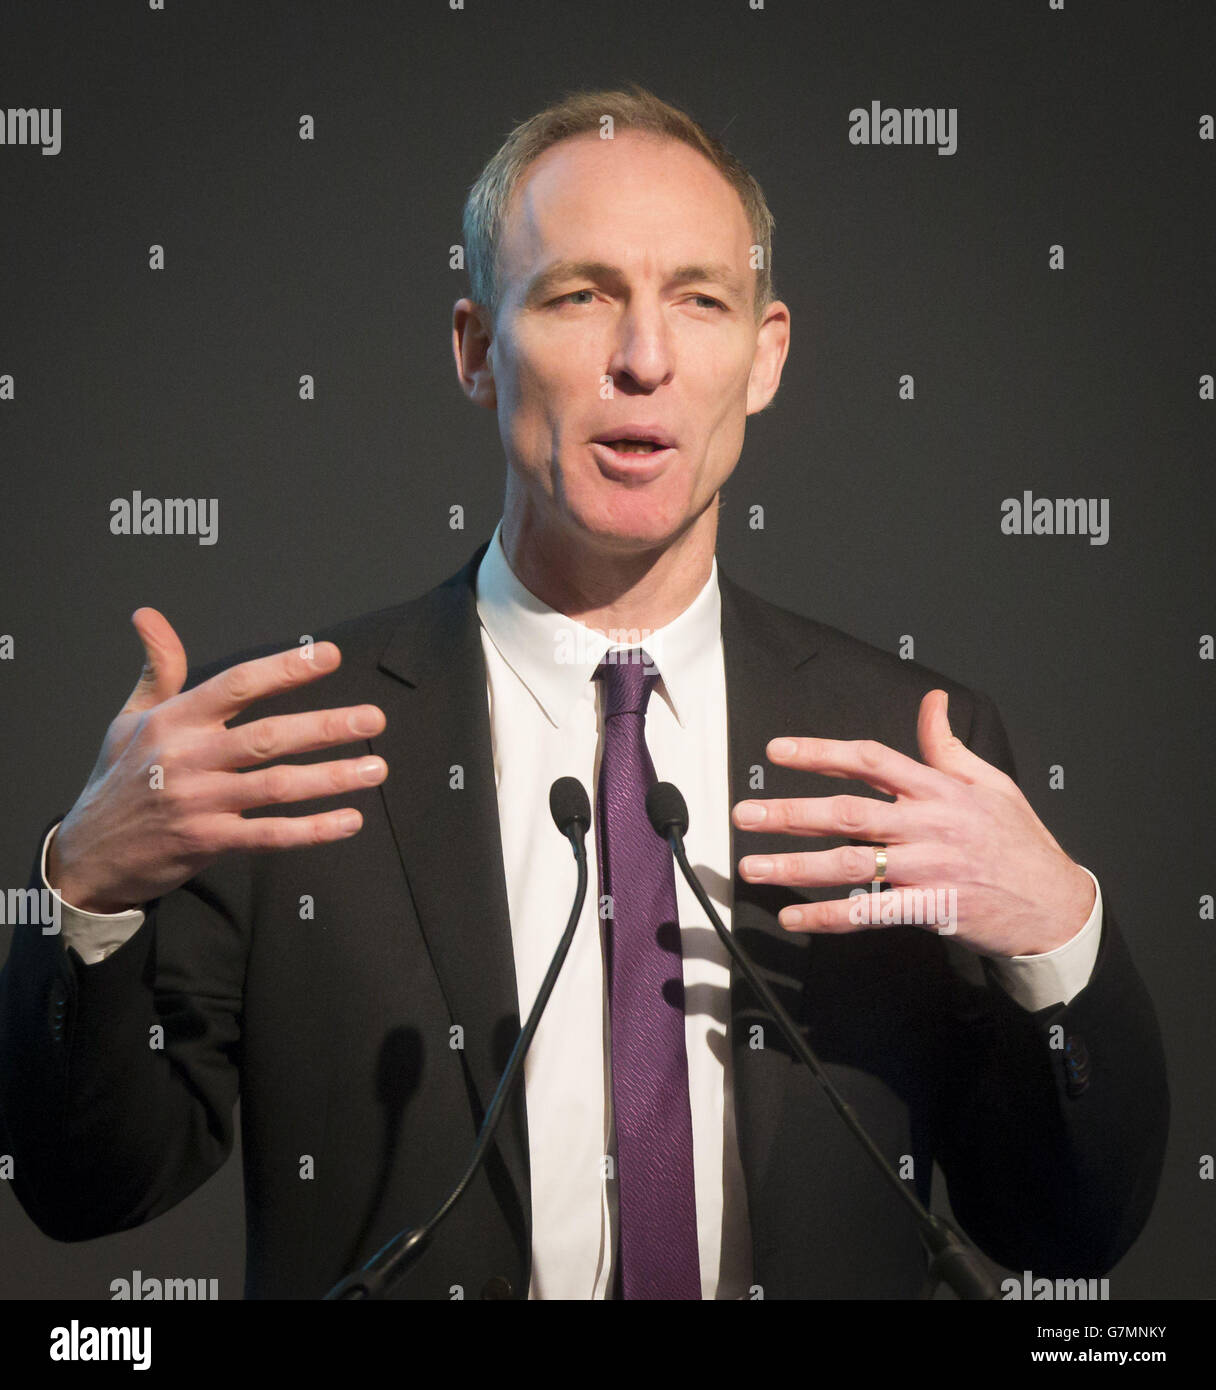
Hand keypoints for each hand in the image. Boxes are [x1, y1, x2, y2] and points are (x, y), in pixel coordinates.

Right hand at [47, 608, 386, 912]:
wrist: (87, 855)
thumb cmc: (118, 779)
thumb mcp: (128, 720)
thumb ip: (158, 670)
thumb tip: (149, 616)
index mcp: (173, 721)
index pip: (237, 684)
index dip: (285, 668)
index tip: (330, 655)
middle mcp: (188, 758)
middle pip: (268, 737)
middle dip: (326, 727)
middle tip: (374, 719)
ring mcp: (199, 803)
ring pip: (277, 786)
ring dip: (331, 778)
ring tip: (375, 768)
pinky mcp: (207, 842)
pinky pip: (270, 835)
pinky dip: (312, 830)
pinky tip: (349, 820)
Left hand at [730, 690, 1094, 957]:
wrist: (1056, 904)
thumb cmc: (1019, 841)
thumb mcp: (990, 781)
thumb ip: (948, 745)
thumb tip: (932, 701)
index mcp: (938, 789)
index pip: (870, 759)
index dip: (821, 752)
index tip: (778, 750)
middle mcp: (928, 824)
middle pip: (849, 812)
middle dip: (792, 812)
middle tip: (746, 814)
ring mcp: (928, 868)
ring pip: (851, 864)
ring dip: (797, 866)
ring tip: (754, 866)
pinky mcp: (930, 908)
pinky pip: (871, 912)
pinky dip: (830, 916)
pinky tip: (795, 916)